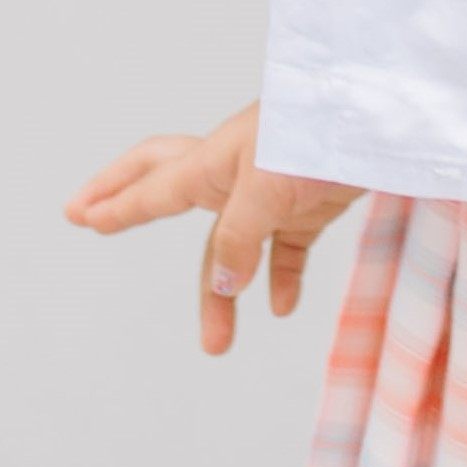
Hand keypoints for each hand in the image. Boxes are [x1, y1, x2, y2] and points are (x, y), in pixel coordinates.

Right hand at [67, 102, 359, 356]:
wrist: (386, 119)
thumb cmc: (321, 133)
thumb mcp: (269, 186)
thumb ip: (238, 237)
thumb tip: (221, 286)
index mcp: (212, 161)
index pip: (151, 188)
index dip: (115, 205)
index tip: (80, 217)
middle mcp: (234, 172)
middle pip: (166, 187)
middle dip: (128, 203)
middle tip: (92, 218)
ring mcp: (271, 187)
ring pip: (231, 244)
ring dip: (221, 293)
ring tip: (217, 346)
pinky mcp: (310, 203)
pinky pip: (285, 249)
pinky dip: (280, 278)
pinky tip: (281, 308)